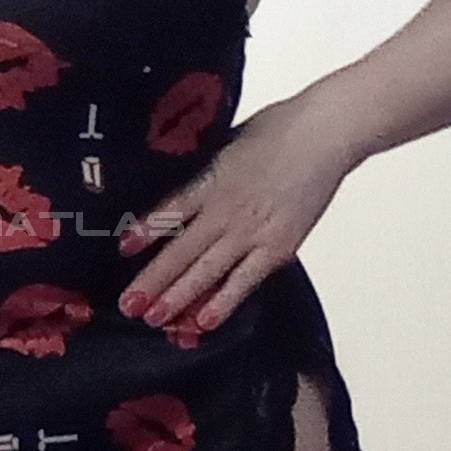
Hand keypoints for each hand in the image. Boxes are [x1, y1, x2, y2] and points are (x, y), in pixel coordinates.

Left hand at [116, 91, 353, 331]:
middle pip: (180, 251)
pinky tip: (204, 321)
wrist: (326, 132)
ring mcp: (251, 232)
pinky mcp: (278, 247)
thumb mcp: (226, 143)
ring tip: (154, 318)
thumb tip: (182, 188)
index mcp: (209, 180)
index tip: (124, 249)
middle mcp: (225, 210)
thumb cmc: (280, 129)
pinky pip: (245, 281)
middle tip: (128, 304)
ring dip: (178, 297)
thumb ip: (205, 170)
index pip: (168, 211)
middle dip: (152, 281)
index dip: (144, 231)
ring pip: (206, 271)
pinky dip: (224, 302)